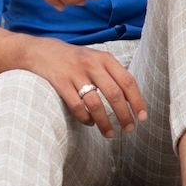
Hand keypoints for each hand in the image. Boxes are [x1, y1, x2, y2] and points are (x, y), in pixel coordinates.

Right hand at [23, 36, 146, 135]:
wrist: (42, 51)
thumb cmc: (76, 60)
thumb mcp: (96, 59)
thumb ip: (113, 75)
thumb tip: (132, 100)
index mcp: (105, 58)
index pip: (127, 81)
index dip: (137, 101)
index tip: (142, 117)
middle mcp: (92, 64)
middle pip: (114, 94)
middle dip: (124, 115)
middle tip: (129, 129)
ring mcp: (75, 73)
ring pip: (96, 103)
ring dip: (105, 122)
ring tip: (109, 134)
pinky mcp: (60, 83)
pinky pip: (77, 106)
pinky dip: (85, 118)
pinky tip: (90, 123)